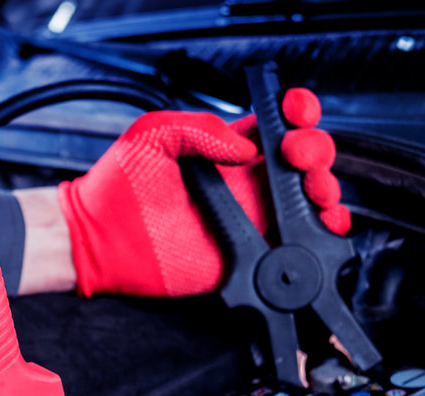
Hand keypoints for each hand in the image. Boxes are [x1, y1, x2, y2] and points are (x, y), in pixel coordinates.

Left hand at [58, 89, 350, 297]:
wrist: (99, 239)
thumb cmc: (117, 188)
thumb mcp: (154, 135)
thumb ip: (200, 128)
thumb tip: (245, 146)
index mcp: (227, 149)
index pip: (278, 124)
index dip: (298, 113)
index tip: (294, 112)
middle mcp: (245, 182)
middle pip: (306, 160)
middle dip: (316, 150)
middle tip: (295, 155)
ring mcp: (250, 218)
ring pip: (311, 200)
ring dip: (325, 189)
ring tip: (310, 187)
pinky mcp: (249, 254)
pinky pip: (298, 246)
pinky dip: (321, 234)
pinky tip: (315, 222)